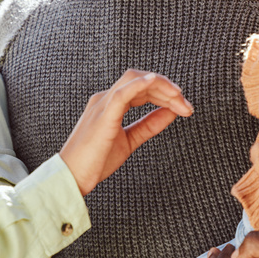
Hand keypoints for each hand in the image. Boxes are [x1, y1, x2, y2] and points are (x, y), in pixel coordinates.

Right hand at [59, 69, 192, 194]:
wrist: (71, 177)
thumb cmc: (95, 161)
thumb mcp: (129, 141)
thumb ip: (148, 126)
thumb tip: (171, 113)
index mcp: (111, 104)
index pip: (142, 88)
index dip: (165, 93)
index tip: (184, 107)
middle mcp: (105, 99)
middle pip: (141, 80)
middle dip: (167, 89)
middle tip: (187, 106)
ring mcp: (103, 105)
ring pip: (134, 81)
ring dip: (161, 87)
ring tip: (179, 99)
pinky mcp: (103, 116)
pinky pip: (122, 94)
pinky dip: (139, 85)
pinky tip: (155, 82)